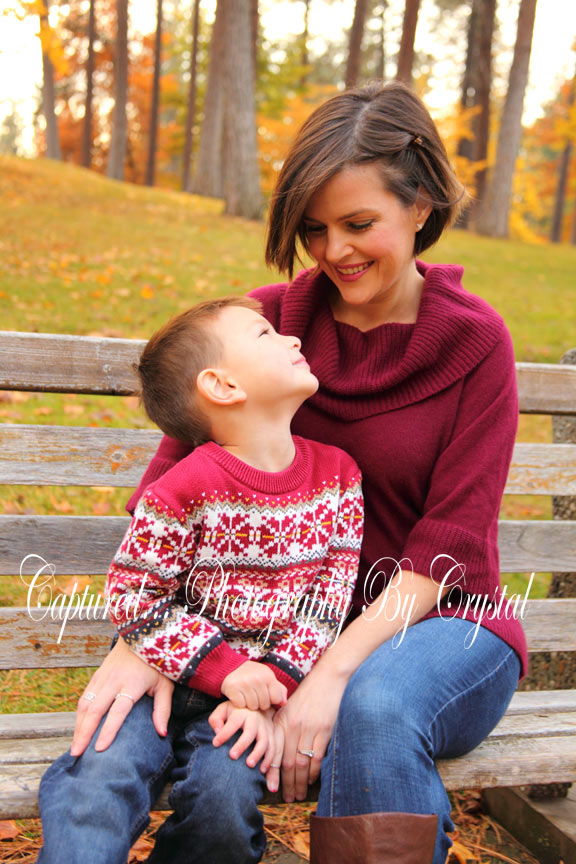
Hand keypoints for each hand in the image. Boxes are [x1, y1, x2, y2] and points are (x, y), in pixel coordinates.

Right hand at [70, 636, 173, 755]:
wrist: (141, 635)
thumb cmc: (156, 663)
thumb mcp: (165, 684)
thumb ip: (162, 709)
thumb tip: (161, 733)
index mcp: (133, 683)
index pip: (118, 711)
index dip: (108, 730)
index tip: (99, 749)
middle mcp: (114, 680)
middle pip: (95, 710)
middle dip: (84, 734)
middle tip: (77, 754)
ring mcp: (103, 676)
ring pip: (85, 704)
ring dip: (78, 726)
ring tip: (75, 746)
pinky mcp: (97, 674)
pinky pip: (85, 697)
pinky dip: (79, 715)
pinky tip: (79, 728)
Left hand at [208, 700, 276, 771]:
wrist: (258, 704)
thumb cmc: (236, 711)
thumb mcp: (224, 710)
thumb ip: (216, 719)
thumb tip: (217, 732)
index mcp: (241, 712)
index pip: (233, 722)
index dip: (225, 733)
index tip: (215, 743)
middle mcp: (255, 719)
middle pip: (250, 732)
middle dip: (242, 745)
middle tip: (232, 756)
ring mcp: (265, 728)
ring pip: (264, 741)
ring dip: (257, 754)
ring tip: (249, 765)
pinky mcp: (272, 736)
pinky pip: (273, 748)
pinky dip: (268, 759)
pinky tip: (261, 770)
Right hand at [221, 661, 286, 710]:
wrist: (233, 667)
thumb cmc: (254, 675)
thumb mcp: (268, 678)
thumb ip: (279, 690)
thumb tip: (284, 703)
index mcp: (268, 676)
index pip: (276, 699)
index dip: (271, 700)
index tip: (266, 694)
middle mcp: (257, 679)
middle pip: (264, 705)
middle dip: (260, 703)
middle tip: (254, 695)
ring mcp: (244, 683)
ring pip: (253, 707)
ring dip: (250, 704)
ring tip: (247, 695)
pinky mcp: (232, 688)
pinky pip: (241, 705)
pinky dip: (240, 703)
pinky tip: (240, 695)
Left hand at [271, 668, 347, 802]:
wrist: (326, 678)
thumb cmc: (307, 693)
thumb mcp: (288, 707)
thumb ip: (281, 726)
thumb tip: (275, 750)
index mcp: (281, 721)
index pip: (274, 752)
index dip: (272, 772)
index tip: (271, 788)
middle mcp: (292, 726)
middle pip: (287, 762)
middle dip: (287, 783)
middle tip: (288, 798)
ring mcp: (308, 729)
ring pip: (302, 763)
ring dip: (301, 782)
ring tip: (300, 795)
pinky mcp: (324, 730)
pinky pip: (317, 756)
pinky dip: (315, 771)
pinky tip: (313, 780)